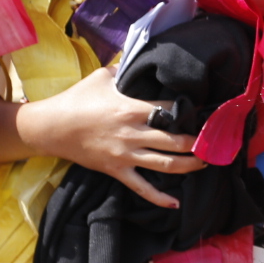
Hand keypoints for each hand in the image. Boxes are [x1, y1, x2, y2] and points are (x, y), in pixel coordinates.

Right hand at [17, 67, 201, 206]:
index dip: (188, 111)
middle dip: (197, 142)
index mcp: (132, 108)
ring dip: (189, 165)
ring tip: (204, 162)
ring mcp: (126, 154)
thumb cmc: (77, 99)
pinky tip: (175, 204)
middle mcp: (133, 133)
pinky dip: (159, 198)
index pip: (170, 111)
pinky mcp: (117, 170)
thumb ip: (125, 68)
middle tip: (212, 141)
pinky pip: (141, 188)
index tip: (203, 112)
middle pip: (175, 140)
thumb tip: (140, 58)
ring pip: (165, 165)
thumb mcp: (102, 76)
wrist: (51, 127)